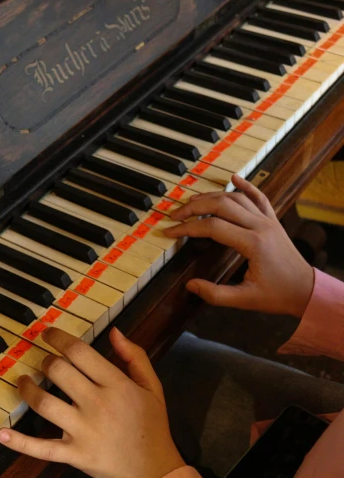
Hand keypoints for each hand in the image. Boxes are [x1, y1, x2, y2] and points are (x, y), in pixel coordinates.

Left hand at [0, 327, 183, 477]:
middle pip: (59, 372)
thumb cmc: (152, 425)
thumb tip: (114, 332)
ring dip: (28, 389)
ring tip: (23, 382)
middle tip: (44, 362)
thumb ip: (134, 356)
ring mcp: (82, 430)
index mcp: (115, 384)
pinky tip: (2, 433)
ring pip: (44, 403)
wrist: (153, 470)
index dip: (59, 338)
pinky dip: (20, 442)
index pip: (79, 352)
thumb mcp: (152, 385)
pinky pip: (42, 447)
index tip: (48, 334)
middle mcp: (96, 404)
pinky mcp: (73, 454)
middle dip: (46, 361)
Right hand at [165, 174, 313, 317]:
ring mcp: (268, 220)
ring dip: (212, 196)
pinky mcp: (273, 220)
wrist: (307, 290)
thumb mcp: (245, 300)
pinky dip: (246, 185)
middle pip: (221, 205)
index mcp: (253, 243)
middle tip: (175, 215)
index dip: (187, 228)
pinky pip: (259, 197)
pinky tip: (234, 177)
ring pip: (236, 198)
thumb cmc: (278, 295)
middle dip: (194, 208)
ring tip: (191, 203)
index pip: (212, 227)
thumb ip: (215, 294)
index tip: (170, 232)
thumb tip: (190, 285)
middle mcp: (261, 226)